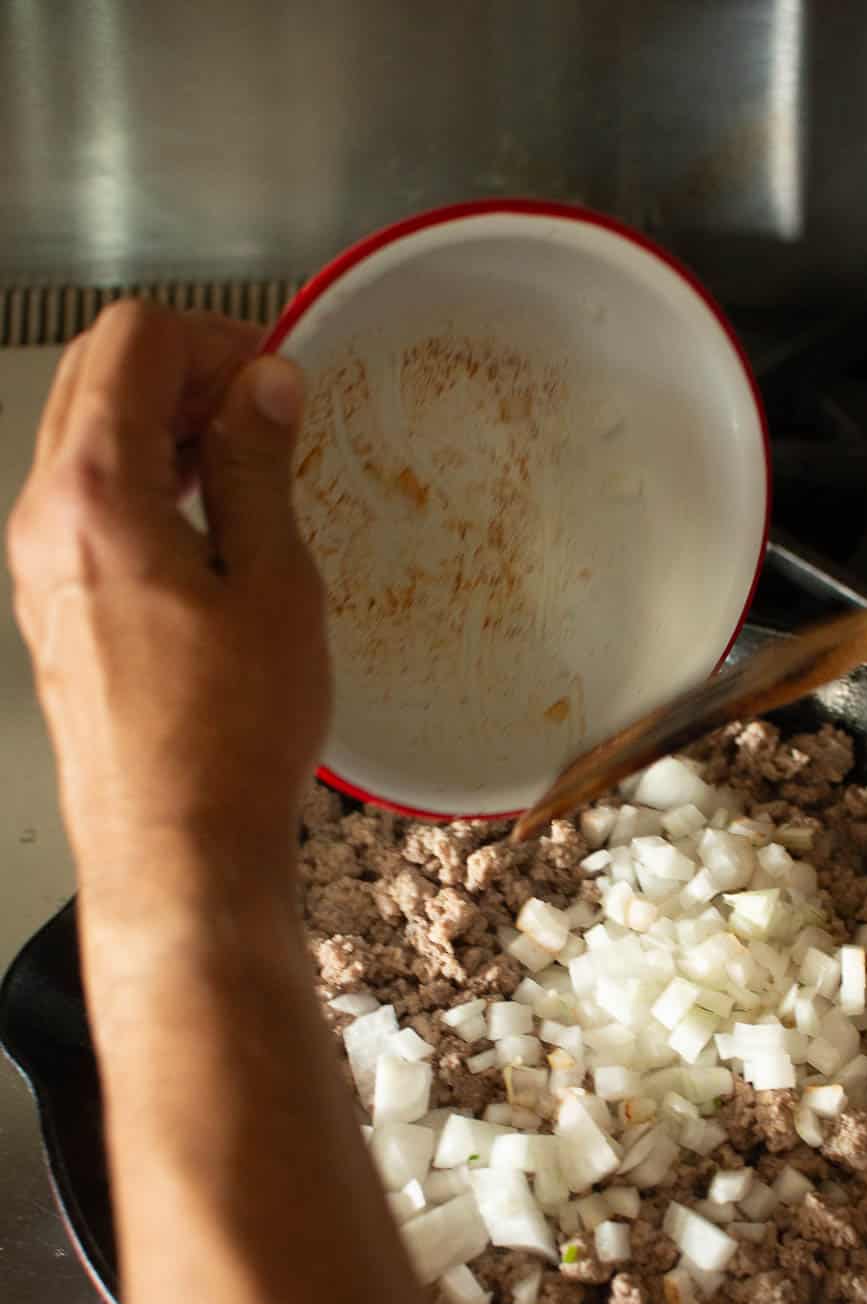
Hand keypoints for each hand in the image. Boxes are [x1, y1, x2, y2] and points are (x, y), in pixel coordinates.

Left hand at [6, 301, 328, 899]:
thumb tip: (264, 387)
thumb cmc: (230, 737)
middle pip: (96, 380)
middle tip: (265, 414)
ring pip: (84, 442)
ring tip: (245, 473)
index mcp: (95, 495)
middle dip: (185, 373)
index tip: (276, 377)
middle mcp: (45, 521)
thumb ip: (259, 466)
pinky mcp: (53, 612)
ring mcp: (39, 569)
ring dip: (163, 429)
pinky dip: (143, 485)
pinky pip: (85, 507)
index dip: (215, 339)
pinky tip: (207, 531)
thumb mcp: (273, 584)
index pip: (133, 344)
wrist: (178, 852)